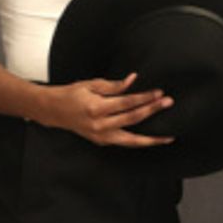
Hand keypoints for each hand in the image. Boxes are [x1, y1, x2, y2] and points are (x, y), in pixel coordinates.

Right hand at [36, 73, 173, 146]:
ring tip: (168, 136)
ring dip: (151, 139)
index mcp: (96, 108)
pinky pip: (124, 143)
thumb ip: (114, 85)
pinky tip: (151, 139)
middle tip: (168, 103)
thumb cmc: (72, 94)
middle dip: (152, 110)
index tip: (158, 92)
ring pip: (131, 140)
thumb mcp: (91, 84)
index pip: (127, 103)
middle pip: (133, 119)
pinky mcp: (102, 142)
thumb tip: (133, 80)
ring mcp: (101, 137)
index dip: (144, 97)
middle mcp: (100, 125)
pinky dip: (138, 142)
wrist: (54, 111)